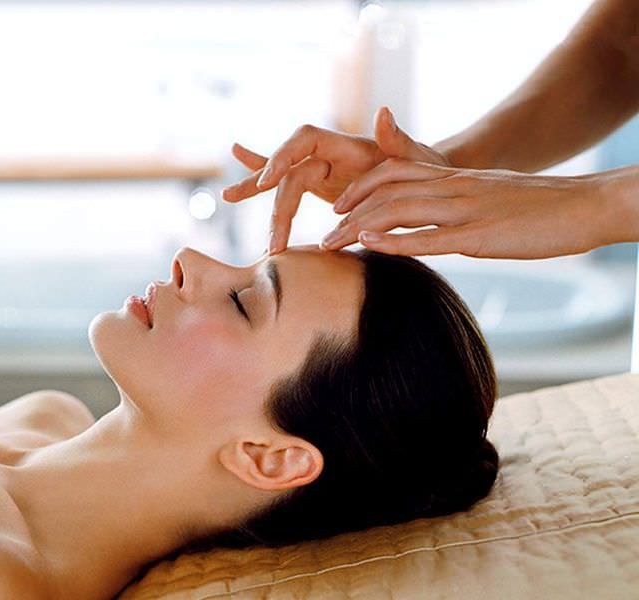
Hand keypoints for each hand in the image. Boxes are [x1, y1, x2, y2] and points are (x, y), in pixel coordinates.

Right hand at [222, 107, 450, 253]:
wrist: (425, 181)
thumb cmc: (424, 169)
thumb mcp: (416, 159)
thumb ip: (398, 140)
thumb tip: (384, 112)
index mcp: (346, 144)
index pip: (304, 141)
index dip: (283, 157)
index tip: (267, 183)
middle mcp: (327, 154)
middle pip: (289, 175)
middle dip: (278, 208)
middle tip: (275, 242)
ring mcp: (319, 169)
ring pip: (282, 184)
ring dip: (258, 196)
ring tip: (228, 196)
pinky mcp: (316, 184)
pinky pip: (284, 184)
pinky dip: (258, 185)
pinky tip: (233, 190)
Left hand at [322, 159, 621, 258]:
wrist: (585, 205)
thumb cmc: (538, 207)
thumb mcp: (488, 197)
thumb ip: (456, 204)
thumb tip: (432, 224)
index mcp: (454, 177)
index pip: (393, 173)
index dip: (359, 188)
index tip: (337, 207)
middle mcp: (453, 187)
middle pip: (385, 192)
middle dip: (347, 213)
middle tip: (322, 237)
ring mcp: (465, 209)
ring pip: (398, 210)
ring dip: (358, 227)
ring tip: (330, 243)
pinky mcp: (481, 234)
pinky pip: (429, 236)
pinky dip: (394, 240)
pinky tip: (370, 245)